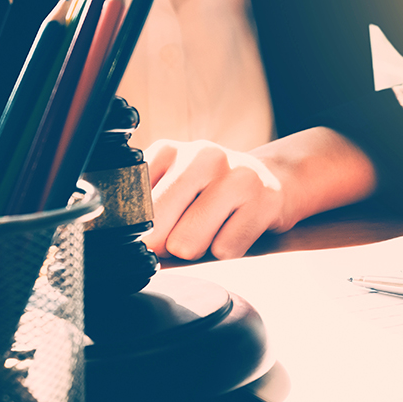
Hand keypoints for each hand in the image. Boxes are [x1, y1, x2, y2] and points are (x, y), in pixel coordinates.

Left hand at [143, 127, 375, 259]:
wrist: (274, 180)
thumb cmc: (213, 190)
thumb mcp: (172, 184)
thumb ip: (143, 206)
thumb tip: (129, 247)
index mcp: (170, 150)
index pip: (129, 208)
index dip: (139, 230)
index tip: (155, 227)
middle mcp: (203, 156)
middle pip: (156, 231)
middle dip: (167, 245)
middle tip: (188, 230)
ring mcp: (237, 176)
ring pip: (188, 244)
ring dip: (199, 249)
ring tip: (214, 229)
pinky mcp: (265, 201)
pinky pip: (225, 251)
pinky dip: (228, 251)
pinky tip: (237, 229)